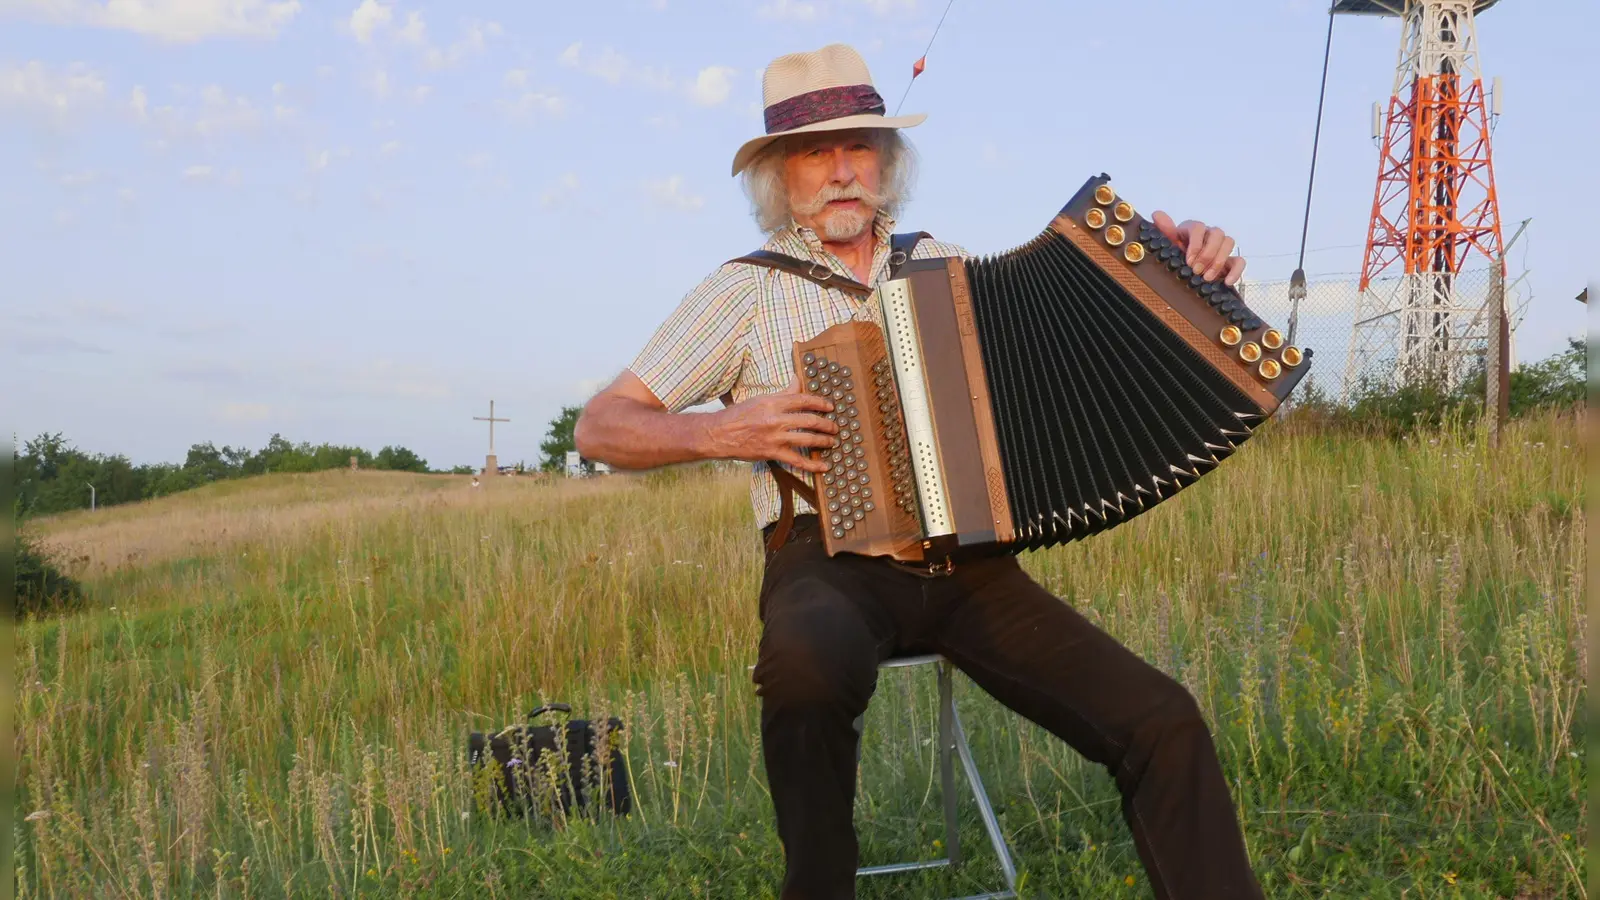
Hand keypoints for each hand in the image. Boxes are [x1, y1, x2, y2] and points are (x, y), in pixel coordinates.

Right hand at [706, 371, 838, 473]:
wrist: (719, 434)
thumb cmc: (739, 415)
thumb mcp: (761, 399)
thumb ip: (783, 393)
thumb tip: (797, 380)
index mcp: (773, 402)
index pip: (803, 400)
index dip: (820, 403)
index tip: (830, 406)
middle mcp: (776, 419)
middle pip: (809, 420)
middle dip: (826, 424)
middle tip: (834, 426)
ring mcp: (775, 437)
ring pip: (807, 439)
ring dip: (823, 441)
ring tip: (832, 441)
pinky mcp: (772, 453)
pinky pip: (797, 460)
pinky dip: (812, 465)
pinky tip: (823, 467)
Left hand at [1150, 211, 1246, 285]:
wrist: (1183, 271)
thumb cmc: (1175, 254)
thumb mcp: (1167, 244)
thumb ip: (1164, 230)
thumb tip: (1157, 214)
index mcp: (1193, 229)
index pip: (1199, 228)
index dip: (1195, 244)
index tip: (1189, 261)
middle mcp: (1209, 235)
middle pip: (1218, 233)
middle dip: (1208, 254)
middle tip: (1196, 270)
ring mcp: (1221, 247)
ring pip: (1229, 243)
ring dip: (1219, 261)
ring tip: (1207, 278)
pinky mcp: (1229, 261)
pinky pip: (1239, 261)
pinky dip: (1236, 271)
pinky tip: (1227, 282)